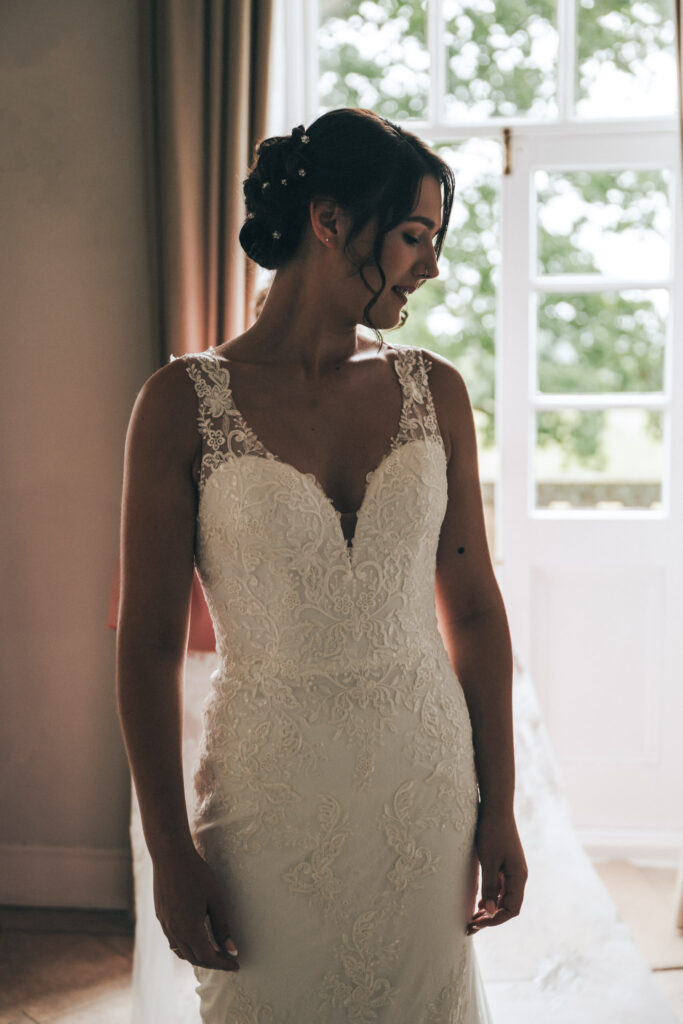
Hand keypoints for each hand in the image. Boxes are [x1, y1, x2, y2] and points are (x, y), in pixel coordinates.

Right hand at [152, 844, 239, 970]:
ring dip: (198, 955)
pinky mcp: (160, 917)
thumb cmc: (196, 874)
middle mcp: (174, 932)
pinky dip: (186, 945)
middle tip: (228, 960)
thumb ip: (222, 926)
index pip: (207, 958)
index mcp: (189, 929)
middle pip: (194, 958)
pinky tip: (196, 937)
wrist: (170, 855)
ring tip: (214, 952)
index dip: (223, 964)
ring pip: (181, 951)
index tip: (236, 965)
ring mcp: (165, 925)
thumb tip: (231, 950)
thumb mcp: (215, 898)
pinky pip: (173, 940)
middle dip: (212, 962)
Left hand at [465, 807, 526, 934]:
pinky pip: (501, 887)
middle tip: (470, 926)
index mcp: (518, 877)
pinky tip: (479, 903)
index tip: (478, 924)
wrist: (496, 807)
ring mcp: (513, 870)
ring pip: (504, 897)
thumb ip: (490, 887)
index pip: (511, 909)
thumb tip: (490, 912)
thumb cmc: (492, 832)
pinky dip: (491, 897)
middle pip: (508, 906)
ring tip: (472, 918)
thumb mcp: (488, 861)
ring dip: (490, 909)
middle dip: (491, 918)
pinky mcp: (506, 864)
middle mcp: (518, 876)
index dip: (495, 920)